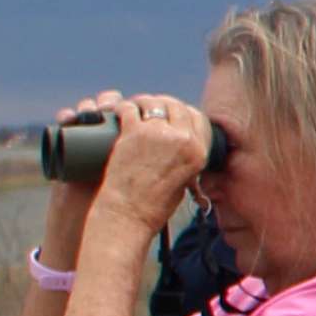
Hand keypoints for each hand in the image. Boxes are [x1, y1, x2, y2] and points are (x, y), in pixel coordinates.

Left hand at [92, 92, 213, 229]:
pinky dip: (123, 107)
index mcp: (198, 152)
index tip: (172, 112)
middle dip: (163, 103)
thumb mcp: (183, 182)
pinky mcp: (133, 132)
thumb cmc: (153, 205)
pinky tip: (117, 112)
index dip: (183, 111)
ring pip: (153, 102)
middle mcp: (182, 140)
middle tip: (150, 106)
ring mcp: (158, 134)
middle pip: (175, 105)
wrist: (129, 214)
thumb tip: (180, 145)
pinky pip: (129, 108)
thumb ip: (186, 160)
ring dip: (143, 102)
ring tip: (135, 106)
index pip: (196, 117)